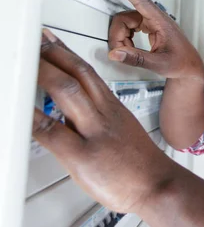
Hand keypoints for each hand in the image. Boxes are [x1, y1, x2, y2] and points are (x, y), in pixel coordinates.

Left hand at [34, 29, 177, 212]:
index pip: (88, 72)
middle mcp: (104, 115)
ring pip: (68, 92)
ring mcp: (94, 134)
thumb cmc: (140, 164)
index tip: (51, 41)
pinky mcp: (83, 157)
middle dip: (53, 53)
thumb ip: (94, 120)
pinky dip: (34, 117)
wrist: (159, 186)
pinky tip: (21, 108)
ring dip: (43, 72)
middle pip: (78, 74)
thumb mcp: (121, 132)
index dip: (66, 53)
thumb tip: (66, 117)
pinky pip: (53, 132)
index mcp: (113, 108)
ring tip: (26, 61)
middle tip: (35, 41)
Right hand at [105, 0, 203, 79]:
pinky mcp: (149, 26)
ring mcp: (152, 21)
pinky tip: (132, 48)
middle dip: (118, 35)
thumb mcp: (159, 64)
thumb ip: (136, 59)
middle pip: (124, 18)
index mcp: (160, 21)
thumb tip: (115, 53)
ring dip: (122, 38)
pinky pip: (129, 27)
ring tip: (130, 52)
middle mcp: (155, 18)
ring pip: (125, 23)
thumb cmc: (181, 63)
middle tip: (122, 52)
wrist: (190, 67)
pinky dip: (126, 39)